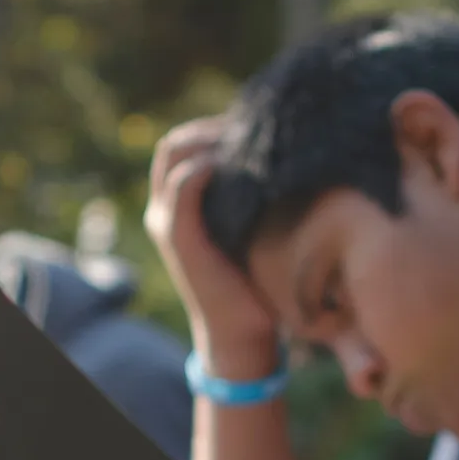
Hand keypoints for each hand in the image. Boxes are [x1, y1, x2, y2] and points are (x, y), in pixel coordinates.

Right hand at [145, 116, 282, 379]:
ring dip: (211, 138)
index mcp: (179, 206)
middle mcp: (164, 209)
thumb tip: (294, 155)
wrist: (243, 334)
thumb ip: (257, 195)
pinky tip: (240, 163)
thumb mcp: (255, 228)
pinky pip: (184, 185)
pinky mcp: (179, 237)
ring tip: (251, 140)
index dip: (215, 127)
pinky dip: (207, 166)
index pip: (185, 143)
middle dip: (214, 127)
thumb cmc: (257, 283)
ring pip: (175, 154)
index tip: (256, 125)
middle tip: (257, 127)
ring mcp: (167, 221)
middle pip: (176, 143)